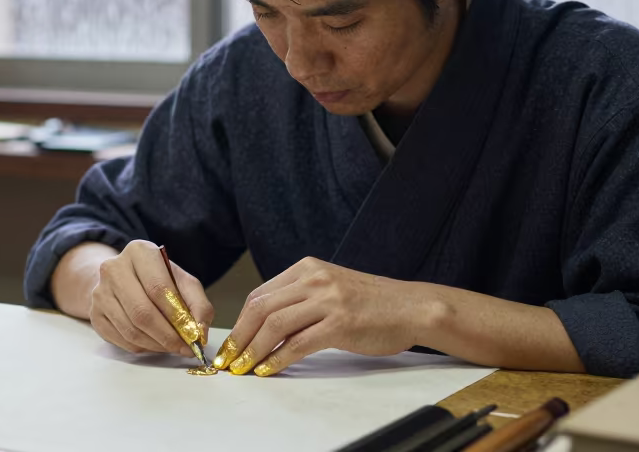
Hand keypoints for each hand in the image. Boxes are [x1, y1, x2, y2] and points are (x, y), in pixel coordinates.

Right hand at [87, 240, 214, 356]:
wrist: (122, 278)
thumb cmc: (157, 279)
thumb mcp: (182, 281)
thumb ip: (198, 303)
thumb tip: (200, 332)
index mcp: (140, 252)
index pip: (158, 288)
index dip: (177, 317)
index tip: (193, 336)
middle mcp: (114, 268)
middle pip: (142, 312)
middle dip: (167, 336)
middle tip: (184, 348)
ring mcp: (100, 291)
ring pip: (131, 330)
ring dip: (156, 345)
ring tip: (171, 346)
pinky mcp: (94, 313)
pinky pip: (121, 339)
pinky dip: (142, 347)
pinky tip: (153, 343)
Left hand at [213, 257, 424, 375]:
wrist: (412, 306)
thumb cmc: (372, 302)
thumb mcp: (330, 287)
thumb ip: (301, 298)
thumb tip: (264, 325)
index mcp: (307, 267)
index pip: (260, 294)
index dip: (240, 321)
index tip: (230, 343)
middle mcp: (314, 279)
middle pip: (260, 308)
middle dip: (239, 337)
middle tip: (227, 359)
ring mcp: (328, 300)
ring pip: (275, 325)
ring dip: (253, 350)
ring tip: (242, 368)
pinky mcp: (340, 323)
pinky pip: (298, 343)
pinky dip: (277, 359)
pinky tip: (268, 370)